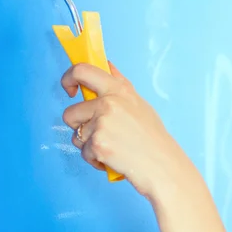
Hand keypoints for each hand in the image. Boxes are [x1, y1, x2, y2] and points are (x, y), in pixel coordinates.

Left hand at [61, 62, 187, 199]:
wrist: (163, 166)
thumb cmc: (153, 138)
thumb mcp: (139, 104)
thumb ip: (120, 84)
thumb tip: (107, 65)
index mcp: (119, 89)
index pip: (82, 70)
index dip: (68, 77)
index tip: (70, 89)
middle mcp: (109, 103)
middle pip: (70, 112)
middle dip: (77, 126)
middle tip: (96, 133)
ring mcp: (102, 123)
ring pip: (76, 135)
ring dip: (88, 145)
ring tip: (112, 147)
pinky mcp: (98, 144)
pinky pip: (84, 152)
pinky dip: (95, 159)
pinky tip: (114, 159)